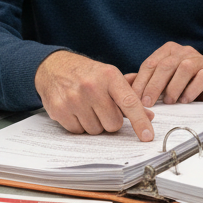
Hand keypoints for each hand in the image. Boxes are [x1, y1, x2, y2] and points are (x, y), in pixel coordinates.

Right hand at [35, 50, 155, 140]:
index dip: (140, 121)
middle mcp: (92, 87)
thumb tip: (149, 115)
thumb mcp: (109, 75)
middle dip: (110, 120)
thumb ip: (129, 94)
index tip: (147, 136)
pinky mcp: (59, 110)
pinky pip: (78, 131)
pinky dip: (79, 125)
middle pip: (113, 124)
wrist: (53, 67)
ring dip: (94, 123)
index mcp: (109, 76)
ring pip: (96, 130)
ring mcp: (74, 99)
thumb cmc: (87, 74)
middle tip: (102, 108)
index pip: (129, 102)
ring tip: (87, 107)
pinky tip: (75, 110)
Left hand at [131, 42, 202, 107]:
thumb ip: (145, 80)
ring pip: (184, 69)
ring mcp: (198, 59)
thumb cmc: (182, 82)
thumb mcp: (162, 80)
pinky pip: (202, 77)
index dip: (140, 82)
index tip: (134, 98)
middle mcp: (183, 51)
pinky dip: (192, 89)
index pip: (150, 64)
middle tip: (148, 103)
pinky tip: (185, 100)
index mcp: (168, 51)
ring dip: (174, 87)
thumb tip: (124, 82)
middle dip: (154, 85)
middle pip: (165, 66)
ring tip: (169, 102)